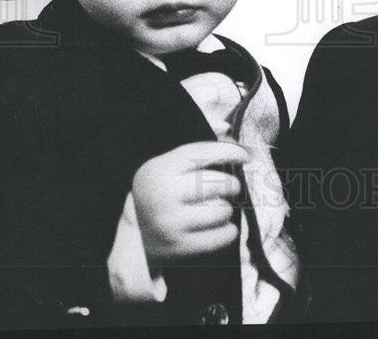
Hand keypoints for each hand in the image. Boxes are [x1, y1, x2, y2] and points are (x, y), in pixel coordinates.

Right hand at [132, 141, 247, 263]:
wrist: (131, 236)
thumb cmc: (157, 191)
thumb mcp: (167, 163)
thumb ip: (196, 144)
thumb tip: (226, 127)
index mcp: (160, 169)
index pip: (203, 153)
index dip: (229, 151)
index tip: (245, 155)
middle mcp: (164, 195)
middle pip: (218, 183)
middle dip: (232, 184)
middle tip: (232, 186)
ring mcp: (171, 224)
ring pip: (221, 211)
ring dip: (228, 208)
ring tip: (221, 206)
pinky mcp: (179, 248)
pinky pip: (220, 238)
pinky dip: (228, 231)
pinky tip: (224, 226)